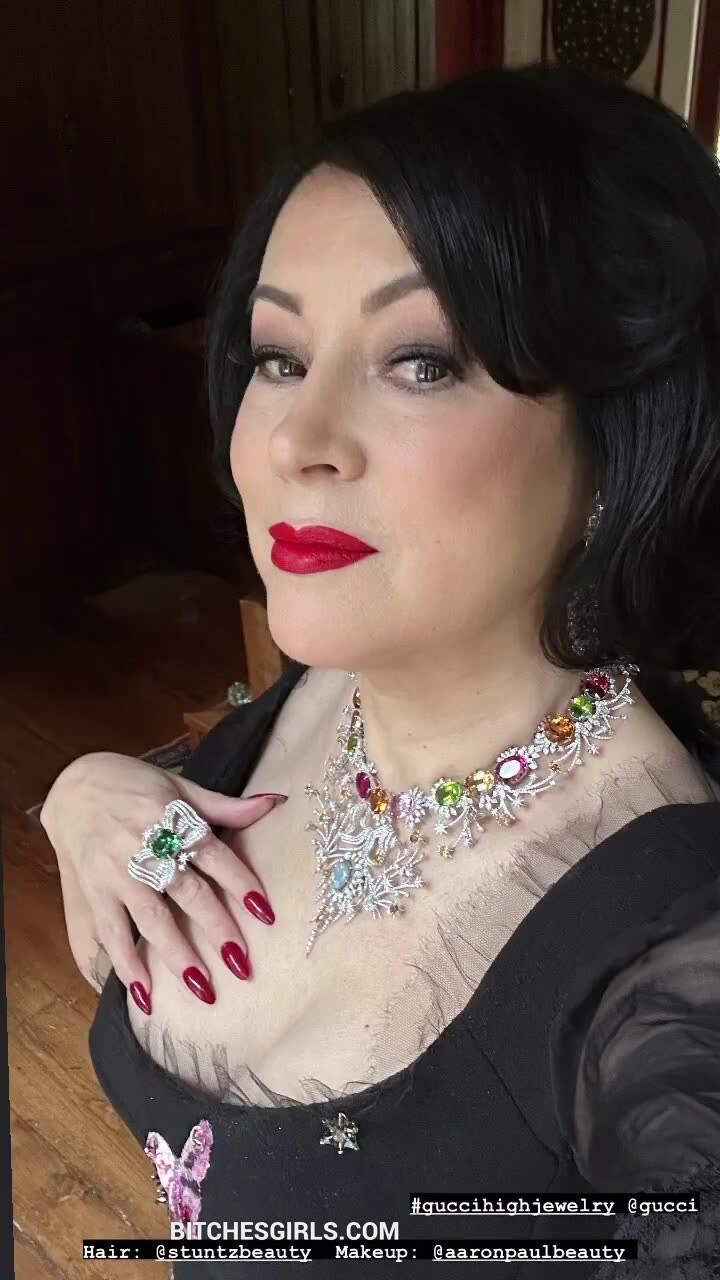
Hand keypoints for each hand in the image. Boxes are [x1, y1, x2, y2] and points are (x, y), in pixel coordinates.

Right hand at [39, 752, 286, 1008]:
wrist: (74, 786)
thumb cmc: (135, 785)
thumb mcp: (180, 786)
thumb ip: (226, 806)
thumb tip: (276, 802)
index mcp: (171, 817)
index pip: (214, 854)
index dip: (240, 883)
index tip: (266, 914)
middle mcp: (145, 845)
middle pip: (187, 892)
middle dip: (216, 929)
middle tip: (242, 965)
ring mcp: (116, 871)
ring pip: (151, 918)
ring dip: (177, 956)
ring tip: (203, 990)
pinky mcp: (93, 890)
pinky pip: (111, 932)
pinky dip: (126, 965)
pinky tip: (145, 995)